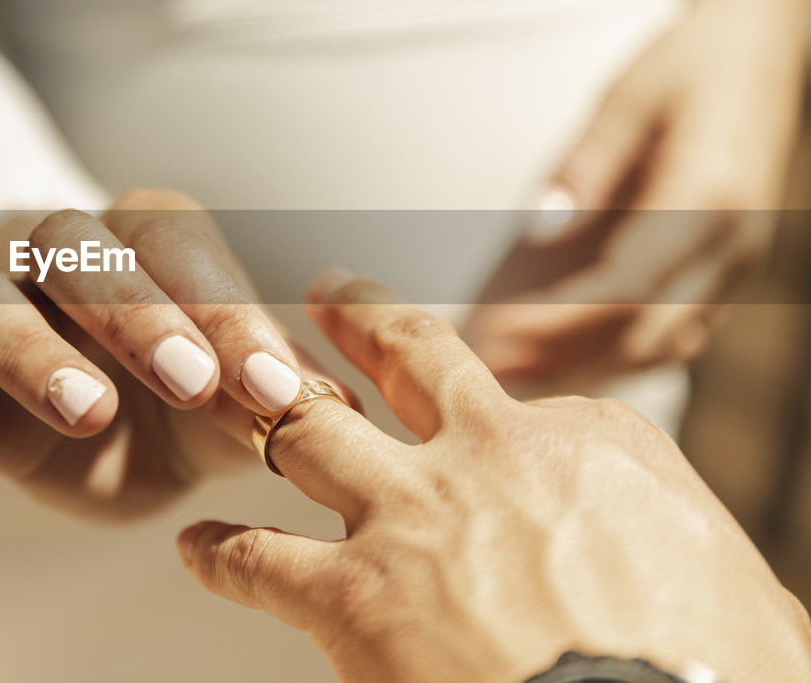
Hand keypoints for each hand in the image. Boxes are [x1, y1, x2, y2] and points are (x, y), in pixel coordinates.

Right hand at [0, 189, 344, 517]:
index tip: (273, 388)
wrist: (99, 406)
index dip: (225, 311)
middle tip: (191, 383)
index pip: (178, 247)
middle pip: (80, 254)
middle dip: (137, 315)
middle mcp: (63, 255)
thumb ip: (271, 388)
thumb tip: (342, 409)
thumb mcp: (231, 382)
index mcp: (146, 238)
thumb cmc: (180, 381)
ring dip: (33, 357)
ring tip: (88, 413)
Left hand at [177, 270, 810, 682]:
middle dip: (362, 316)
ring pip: (313, 430)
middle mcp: (490, 454)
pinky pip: (259, 558)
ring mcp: (413, 515)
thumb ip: (690, 554)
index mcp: (590, 441)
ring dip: (271, 411)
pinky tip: (195, 549)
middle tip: (332, 292)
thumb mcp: (741, 593)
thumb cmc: (717, 676)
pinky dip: (221, 553)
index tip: (485, 422)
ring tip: (240, 397)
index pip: (539, 407)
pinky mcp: (352, 593)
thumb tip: (693, 579)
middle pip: (409, 356)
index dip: (508, 419)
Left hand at [470, 0, 808, 379]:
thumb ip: (586, 165)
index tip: (500, 334)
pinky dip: (616, 352)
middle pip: (645, 331)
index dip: (561, 319)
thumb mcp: (628, 95)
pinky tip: (560, 357)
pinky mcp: (725, 270)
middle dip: (565, 357)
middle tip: (487, 368)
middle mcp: (733, 244)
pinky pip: (674, 332)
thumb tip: (540, 231)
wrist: (761, 48)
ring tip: (511, 372)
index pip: (630, 283)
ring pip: (663, 345)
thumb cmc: (687, 63)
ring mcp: (736, 264)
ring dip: (588, 366)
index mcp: (710, 196)